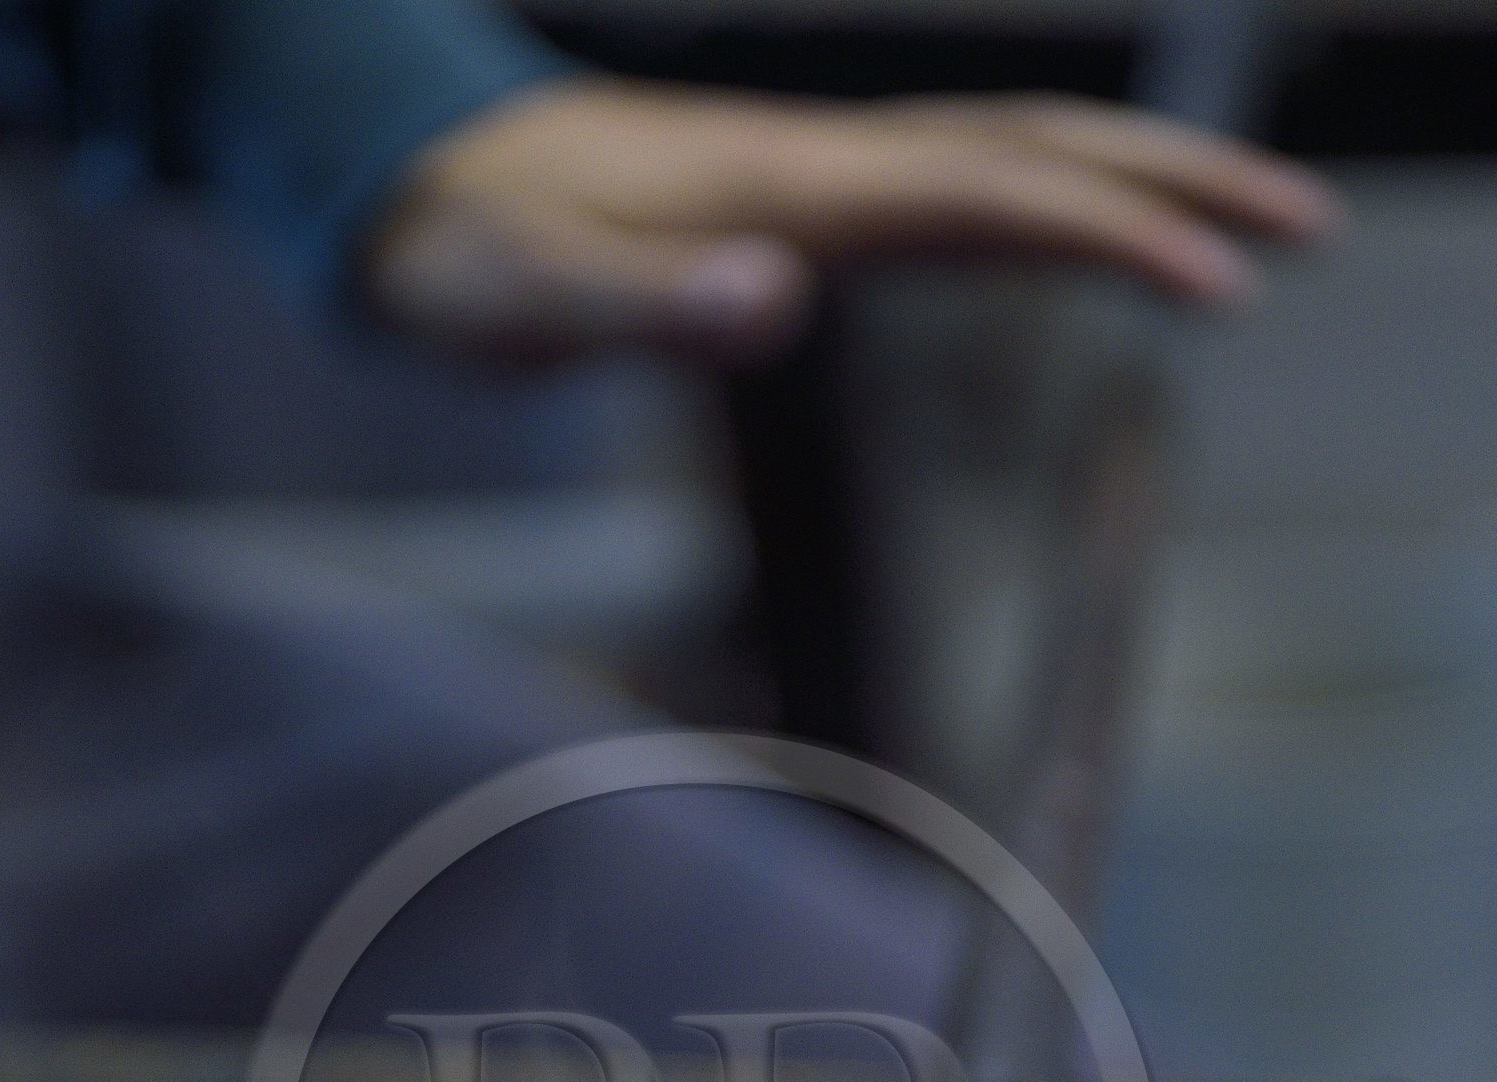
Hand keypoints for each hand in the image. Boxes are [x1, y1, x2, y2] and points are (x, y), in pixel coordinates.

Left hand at [367, 79, 1340, 361]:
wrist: (405, 181)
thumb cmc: (458, 253)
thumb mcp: (528, 297)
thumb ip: (645, 306)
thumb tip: (781, 300)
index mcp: (788, 188)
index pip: (986, 197)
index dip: (1107, 237)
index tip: (1219, 286)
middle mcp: (818, 166)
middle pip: (1029, 152)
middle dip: (1168, 190)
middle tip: (1299, 231)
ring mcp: (809, 176)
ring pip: (999, 157)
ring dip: (1121, 186)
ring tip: (1227, 234)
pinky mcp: (790, 202)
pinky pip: (947, 189)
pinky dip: (1035, 204)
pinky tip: (1061, 235)